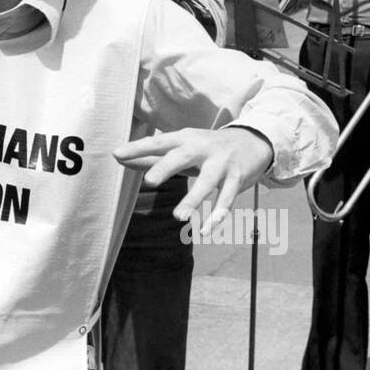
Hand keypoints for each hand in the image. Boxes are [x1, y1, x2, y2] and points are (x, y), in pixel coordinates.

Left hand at [114, 127, 274, 231]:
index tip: (117, 154)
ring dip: (193, 199)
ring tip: (178, 216)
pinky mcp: (237, 178)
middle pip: (183, 156)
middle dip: (166, 167)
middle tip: (149, 181)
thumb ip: (151, 156)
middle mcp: (203, 148)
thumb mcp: (181, 148)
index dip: (137, 148)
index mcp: (185, 139)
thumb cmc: (207, 147)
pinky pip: (227, 199)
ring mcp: (222, 163)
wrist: (252, 141)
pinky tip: (205, 231)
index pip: (158, 142)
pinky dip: (218, 215)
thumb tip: (118, 157)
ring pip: (208, 182)